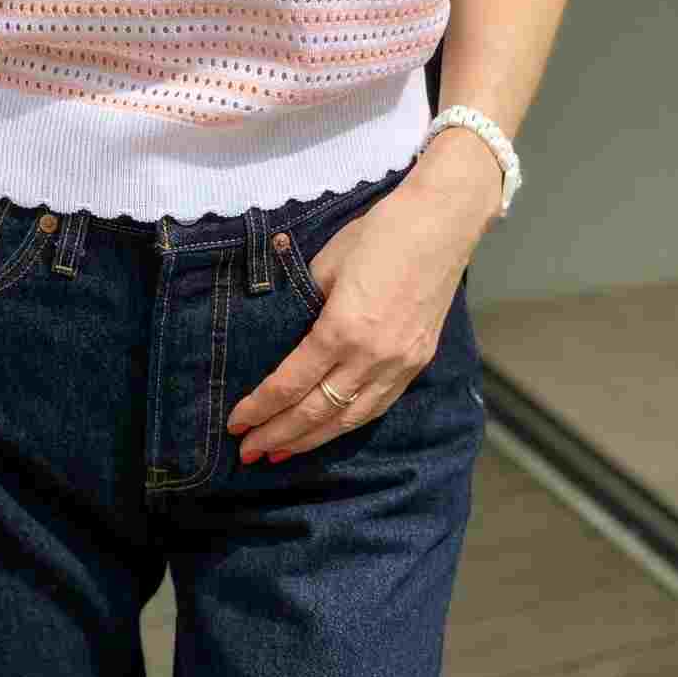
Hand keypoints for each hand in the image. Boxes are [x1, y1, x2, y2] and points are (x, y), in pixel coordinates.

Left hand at [224, 176, 490, 461]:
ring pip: (349, 418)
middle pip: (316, 410)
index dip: (260, 407)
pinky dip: (348, 424)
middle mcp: (372, 357)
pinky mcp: (418, 362)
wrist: (442, 223)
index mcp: (342, 329)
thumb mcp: (327, 262)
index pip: (291, 383)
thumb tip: (282, 328)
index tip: (235, 423)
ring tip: (281, 452)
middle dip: (278, 434)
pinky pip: (377, 406)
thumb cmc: (379, 232)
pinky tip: (329, 430)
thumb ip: (302, 301)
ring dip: (312, 440)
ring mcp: (400, 364)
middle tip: (247, 452)